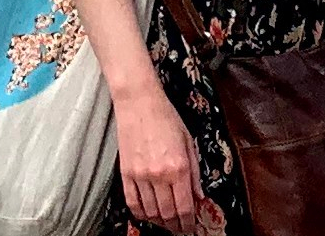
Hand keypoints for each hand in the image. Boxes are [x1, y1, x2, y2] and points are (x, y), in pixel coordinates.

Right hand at [112, 86, 215, 235]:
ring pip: (150, 212)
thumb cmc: (166, 117)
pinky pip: (132, 202)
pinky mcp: (125, 173)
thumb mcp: (188, 141)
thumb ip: (195, 171)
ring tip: (166, 223)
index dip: (188, 223)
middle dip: (175, 226)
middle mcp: (159, 175)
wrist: (138, 101)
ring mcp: (140, 175)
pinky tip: (148, 214)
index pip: (184, 207)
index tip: (190, 228)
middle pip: (167, 214)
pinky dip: (141, 213)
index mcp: (179, 167)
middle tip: (180, 228)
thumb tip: (199, 196)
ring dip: (159, 222)